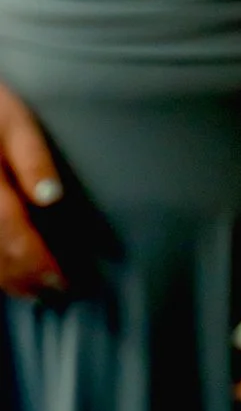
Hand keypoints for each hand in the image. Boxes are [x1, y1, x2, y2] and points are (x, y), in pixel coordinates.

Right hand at [0, 79, 65, 296]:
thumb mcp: (11, 117)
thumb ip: (31, 156)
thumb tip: (51, 197)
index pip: (10, 228)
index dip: (36, 260)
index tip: (64, 280)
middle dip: (24, 278)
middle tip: (57, 293)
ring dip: (5, 279)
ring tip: (34, 293)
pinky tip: (7, 277)